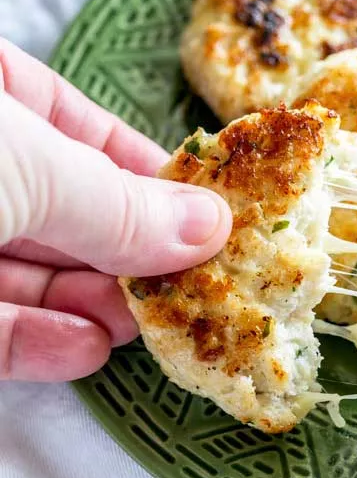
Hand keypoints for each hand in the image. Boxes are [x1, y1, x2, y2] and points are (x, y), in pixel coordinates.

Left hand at [0, 40, 230, 381]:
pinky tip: (86, 351)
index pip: (78, 126)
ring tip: (151, 326)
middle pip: (60, 207)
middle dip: (125, 250)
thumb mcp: (24, 162)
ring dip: (90, 302)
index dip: (145, 168)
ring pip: (24, 270)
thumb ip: (116, 203)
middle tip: (195, 281)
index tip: (206, 210)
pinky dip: (35, 341)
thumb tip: (212, 224)